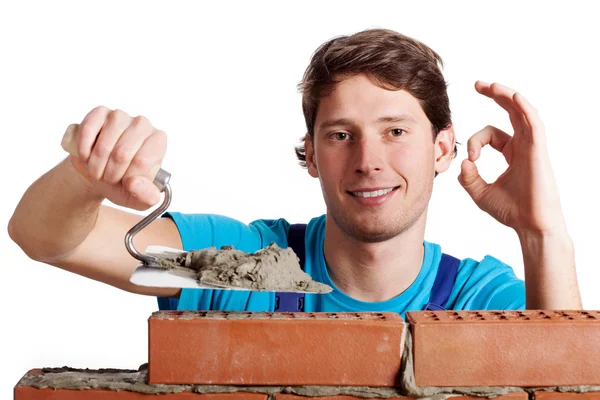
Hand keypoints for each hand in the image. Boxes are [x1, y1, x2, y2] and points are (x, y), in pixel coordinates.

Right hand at [69, 106, 166, 210]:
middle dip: (110, 173)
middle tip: (108, 179)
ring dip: (96, 164)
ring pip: (104, 144)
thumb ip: (147, 196)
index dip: (128, 178)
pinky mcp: (100, 113)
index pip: (142, 161)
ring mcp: (121, 116)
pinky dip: (84, 148)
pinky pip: (88, 130)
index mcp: (158, 142)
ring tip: (97, 170)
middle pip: (122, 153)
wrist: (101, 174)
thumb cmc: (125, 185)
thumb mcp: (140, 198)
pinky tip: (86, 156)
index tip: (125, 183)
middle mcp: (143, 124)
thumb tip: (135, 183)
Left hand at [458, 81, 564, 234]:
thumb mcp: (480, 193)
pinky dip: (524, 108)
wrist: (530, 226)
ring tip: (489, 85)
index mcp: (512, 153)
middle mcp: (524, 146)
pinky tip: (513, 96)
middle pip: (511, 111)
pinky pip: (533, 124)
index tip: (470, 158)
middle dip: (495, 95)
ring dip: (506, 96)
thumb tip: (463, 161)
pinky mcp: (538, 151)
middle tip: (477, 84)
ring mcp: (532, 147)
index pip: (490, 134)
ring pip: (521, 112)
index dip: (474, 141)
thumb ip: (467, 177)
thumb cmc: (512, 211)